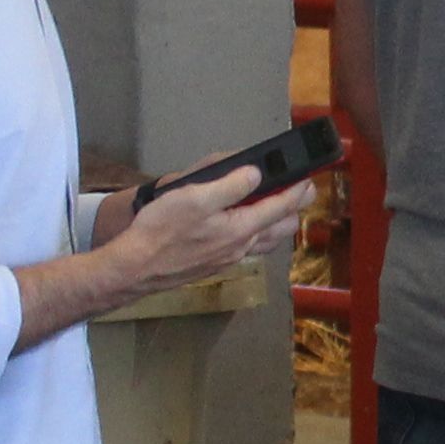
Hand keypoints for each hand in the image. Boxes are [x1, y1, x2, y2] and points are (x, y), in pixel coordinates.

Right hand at [90, 167, 310, 306]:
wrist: (135, 269)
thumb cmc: (161, 231)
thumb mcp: (195, 198)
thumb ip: (230, 185)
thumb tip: (256, 174)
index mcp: (241, 228)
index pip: (281, 207)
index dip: (298, 191)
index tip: (310, 179)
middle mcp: (241, 247)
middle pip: (282, 228)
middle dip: (295, 208)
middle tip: (300, 191)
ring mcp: (229, 258)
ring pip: (267, 241)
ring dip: (279, 224)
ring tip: (280, 206)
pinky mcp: (215, 263)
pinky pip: (249, 248)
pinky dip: (259, 234)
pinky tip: (247, 226)